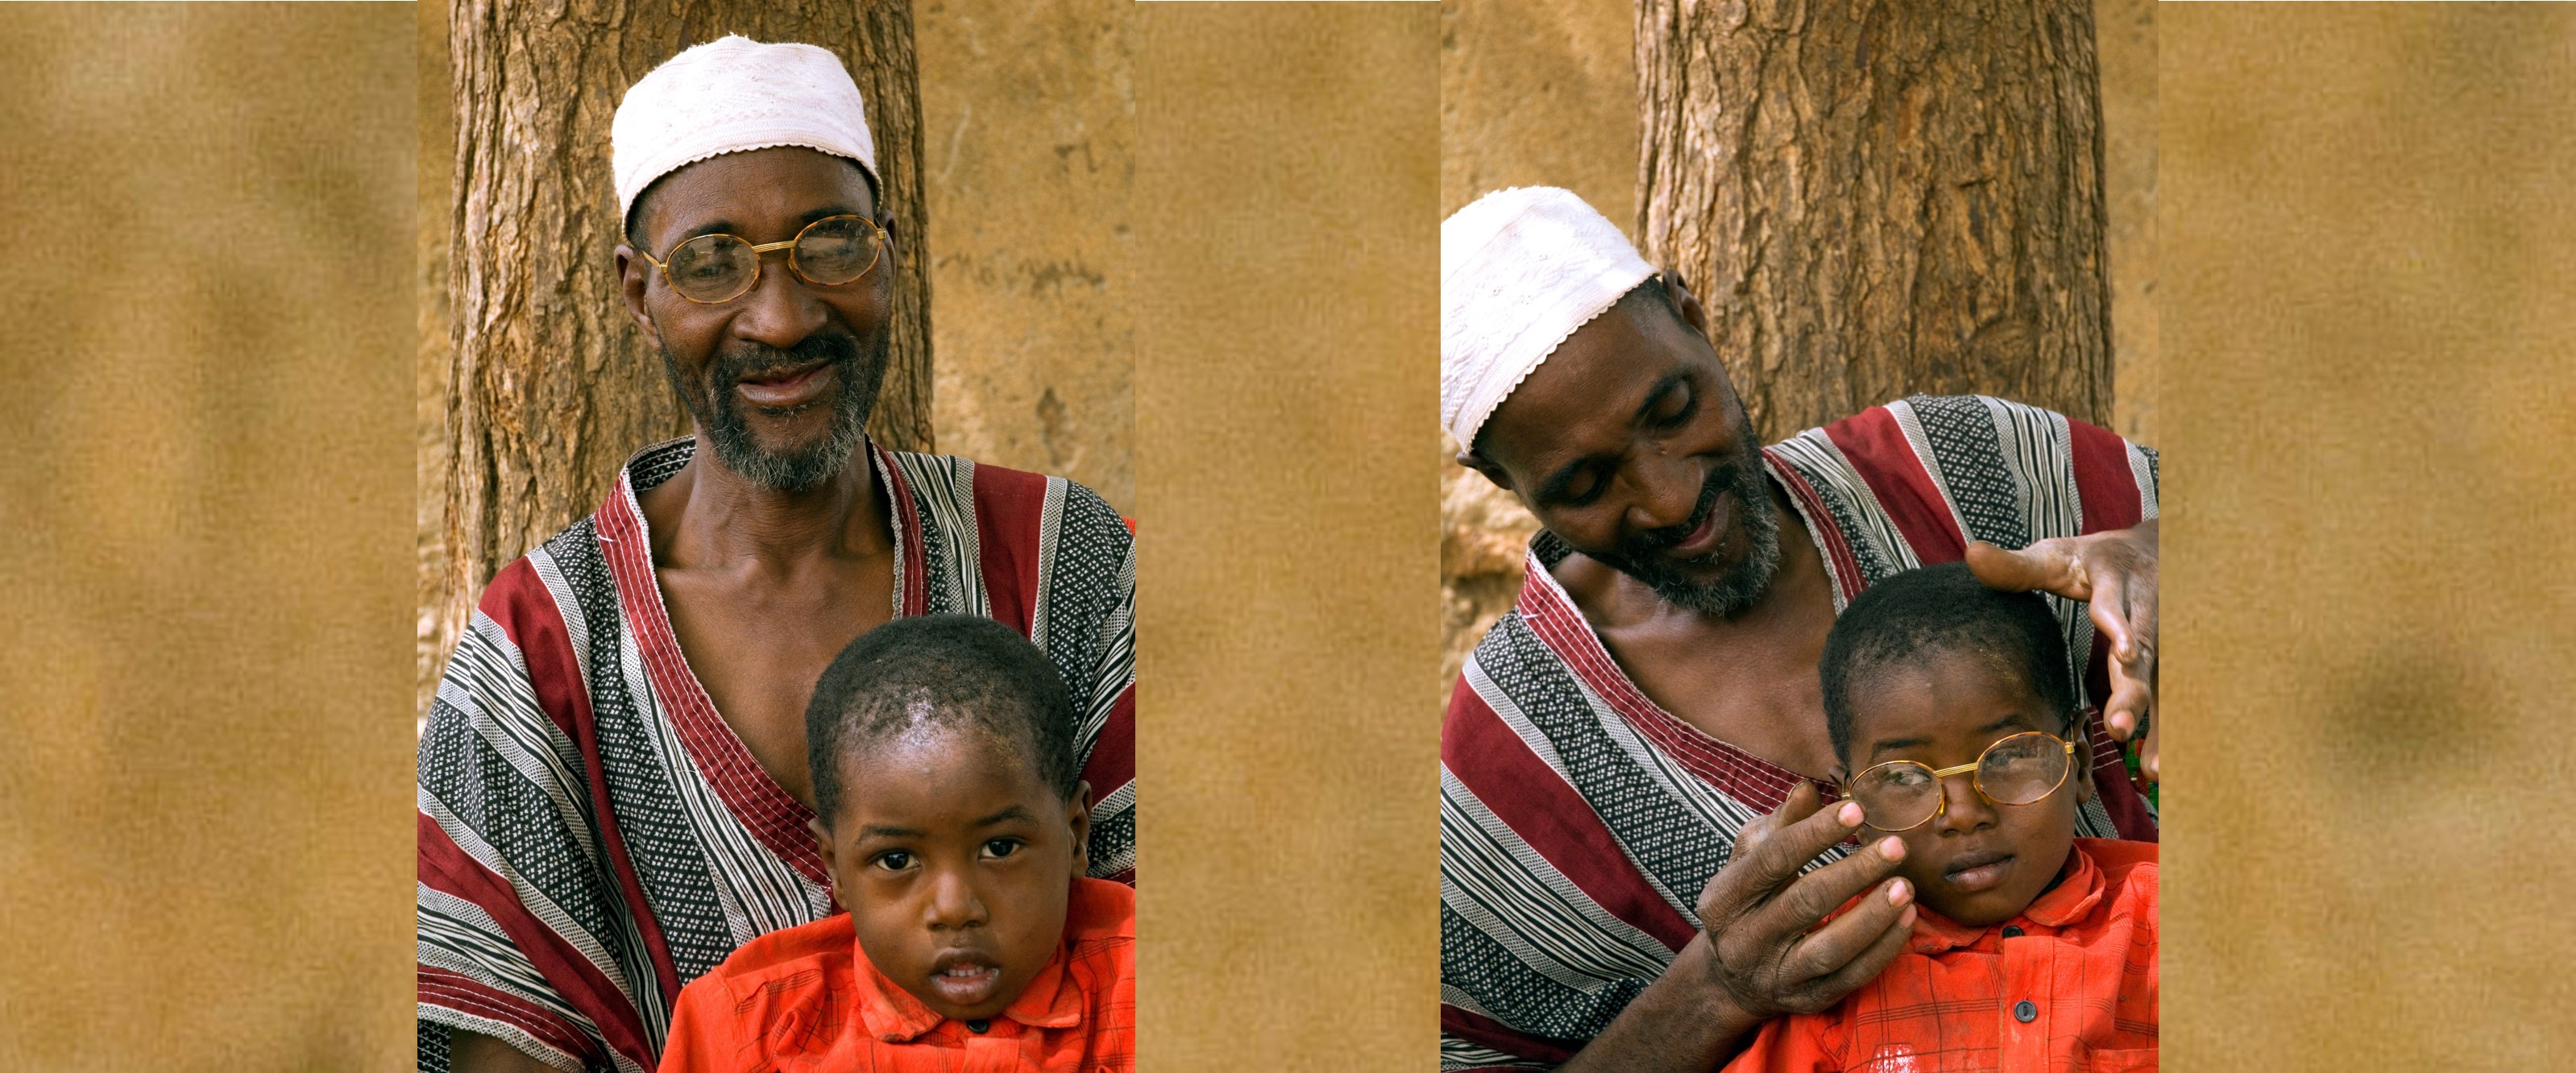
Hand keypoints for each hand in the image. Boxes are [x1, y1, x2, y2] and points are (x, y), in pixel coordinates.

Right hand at [1693, 783, 1917, 1019]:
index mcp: (1724, 899)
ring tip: (1905, 885)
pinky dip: (1883, 948)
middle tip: (1895, 846)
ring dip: (1873, 915)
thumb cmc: (1749, 902)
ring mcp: (1776, 975)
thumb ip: (1778, 827)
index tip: (1857, 810)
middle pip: (1804, 902)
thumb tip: (1806, 789)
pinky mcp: (1807, 1000)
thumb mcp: (1749, 862)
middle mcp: (1744, 941)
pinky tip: (1905, 918)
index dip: (1815, 833)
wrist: (1733, 978)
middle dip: (1854, 872)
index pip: (1772, 860)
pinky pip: (1852, 977)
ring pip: (1830, 948)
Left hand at [1964, 520, 2158, 782]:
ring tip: (2152, 768)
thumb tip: (1972, 553)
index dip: (2121, 625)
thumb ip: (2017, 566)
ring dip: (2161, 726)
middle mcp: (2149, 613)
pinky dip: (2169, 733)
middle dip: (2135, 692)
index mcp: (2116, 583)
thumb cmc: (2094, 561)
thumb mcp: (2057, 556)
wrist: (2158, 551)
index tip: (2124, 650)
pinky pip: (2175, 700)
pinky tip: (2157, 769)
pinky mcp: (2174, 664)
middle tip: (2119, 728)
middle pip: (2147, 654)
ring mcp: (2168, 641)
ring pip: (2168, 684)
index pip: (2116, 605)